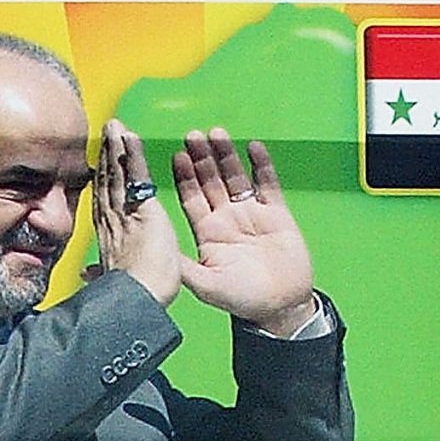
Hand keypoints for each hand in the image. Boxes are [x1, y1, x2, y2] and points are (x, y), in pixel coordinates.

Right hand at [87, 118, 181, 306]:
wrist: (139, 298)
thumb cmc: (134, 295)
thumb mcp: (112, 281)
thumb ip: (99, 273)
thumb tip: (87, 275)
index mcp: (109, 236)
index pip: (104, 199)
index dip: (102, 177)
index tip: (100, 161)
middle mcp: (112, 220)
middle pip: (107, 180)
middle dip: (106, 155)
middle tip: (107, 131)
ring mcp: (125, 212)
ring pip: (118, 173)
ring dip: (116, 147)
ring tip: (115, 125)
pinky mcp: (142, 208)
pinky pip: (136, 174)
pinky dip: (133, 153)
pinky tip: (129, 135)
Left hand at [170, 128, 316, 332]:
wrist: (281, 306)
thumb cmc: (242, 299)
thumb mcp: (207, 284)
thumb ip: (184, 266)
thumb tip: (158, 252)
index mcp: (208, 233)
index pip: (191, 198)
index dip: (184, 177)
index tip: (176, 156)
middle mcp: (227, 219)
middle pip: (211, 181)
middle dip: (202, 158)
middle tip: (192, 135)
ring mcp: (251, 213)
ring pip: (236, 177)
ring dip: (226, 156)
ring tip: (217, 134)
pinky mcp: (276, 213)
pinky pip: (268, 183)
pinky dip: (262, 165)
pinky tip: (253, 147)